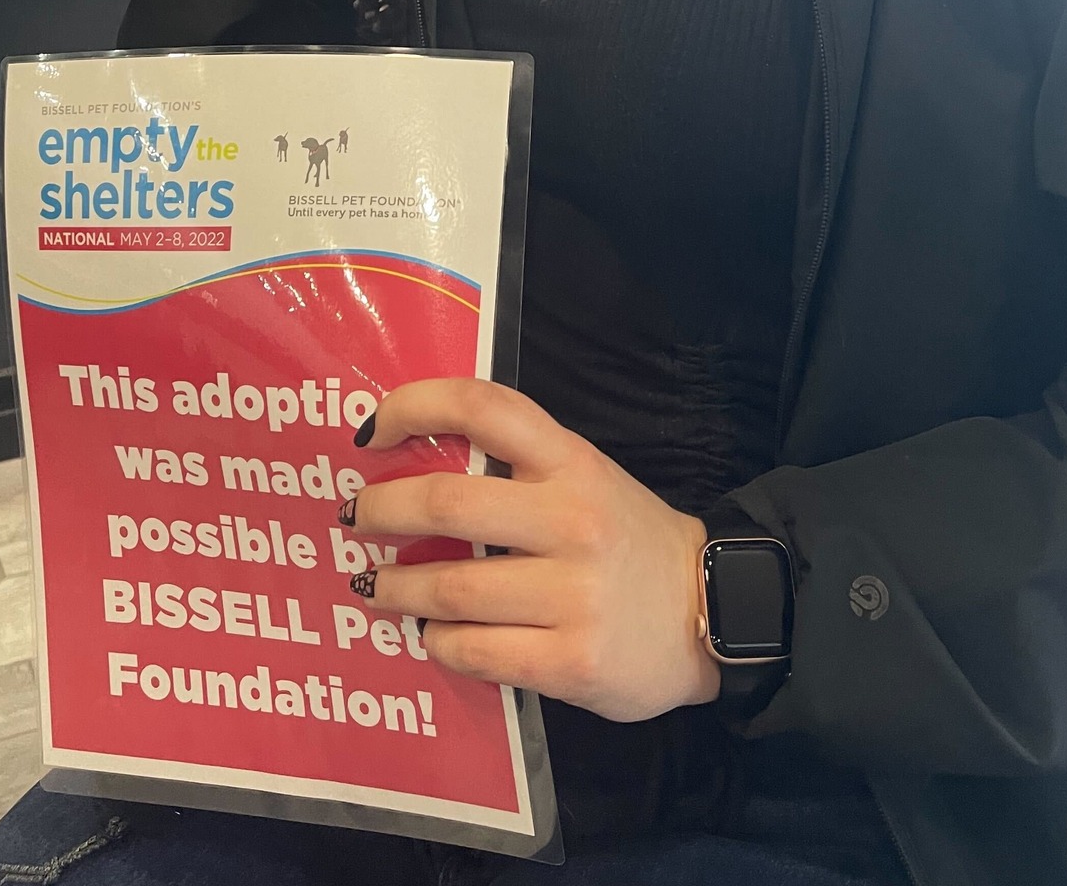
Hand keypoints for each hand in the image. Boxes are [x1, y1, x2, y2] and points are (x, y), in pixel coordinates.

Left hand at [344, 378, 720, 721]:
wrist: (713, 613)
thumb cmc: (628, 538)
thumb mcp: (584, 478)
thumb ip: (517, 467)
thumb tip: (411, 462)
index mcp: (572, 460)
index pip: (484, 407)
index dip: (415, 406)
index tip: (369, 433)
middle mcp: (572, 519)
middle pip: (445, 504)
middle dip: (381, 511)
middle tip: (353, 519)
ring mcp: (573, 594)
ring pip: (449, 588)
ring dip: (393, 586)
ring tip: (374, 585)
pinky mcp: (570, 661)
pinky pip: (474, 651)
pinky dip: (436, 641)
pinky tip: (428, 634)